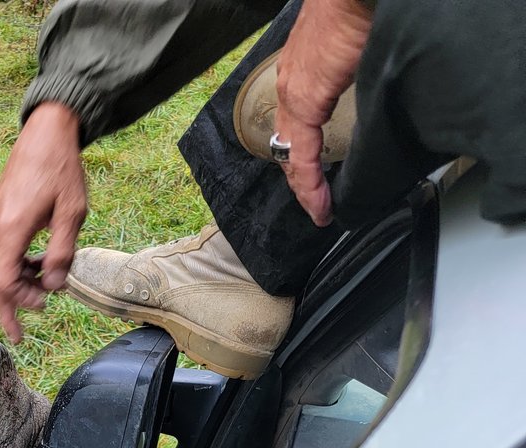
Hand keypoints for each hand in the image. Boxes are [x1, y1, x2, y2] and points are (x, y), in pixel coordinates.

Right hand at [0, 102, 87, 342]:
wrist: (45, 131)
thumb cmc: (61, 168)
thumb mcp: (72, 213)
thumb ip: (62, 253)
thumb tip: (53, 287)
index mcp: (11, 231)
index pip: (1, 285)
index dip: (11, 313)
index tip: (21, 335)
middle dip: (18, 300)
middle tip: (47, 303)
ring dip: (21, 280)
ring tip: (48, 278)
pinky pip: (1, 250)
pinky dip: (17, 263)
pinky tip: (38, 258)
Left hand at [274, 0, 373, 225]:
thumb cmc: (361, 10)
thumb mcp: (355, 54)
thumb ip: (355, 80)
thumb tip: (376, 95)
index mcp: (301, 75)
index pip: (296, 129)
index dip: (305, 160)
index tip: (317, 188)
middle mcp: (290, 85)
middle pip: (289, 145)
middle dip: (302, 179)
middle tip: (316, 204)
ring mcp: (293, 92)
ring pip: (292, 153)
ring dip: (306, 187)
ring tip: (319, 210)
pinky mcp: (304, 99)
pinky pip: (301, 153)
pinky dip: (309, 183)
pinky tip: (318, 202)